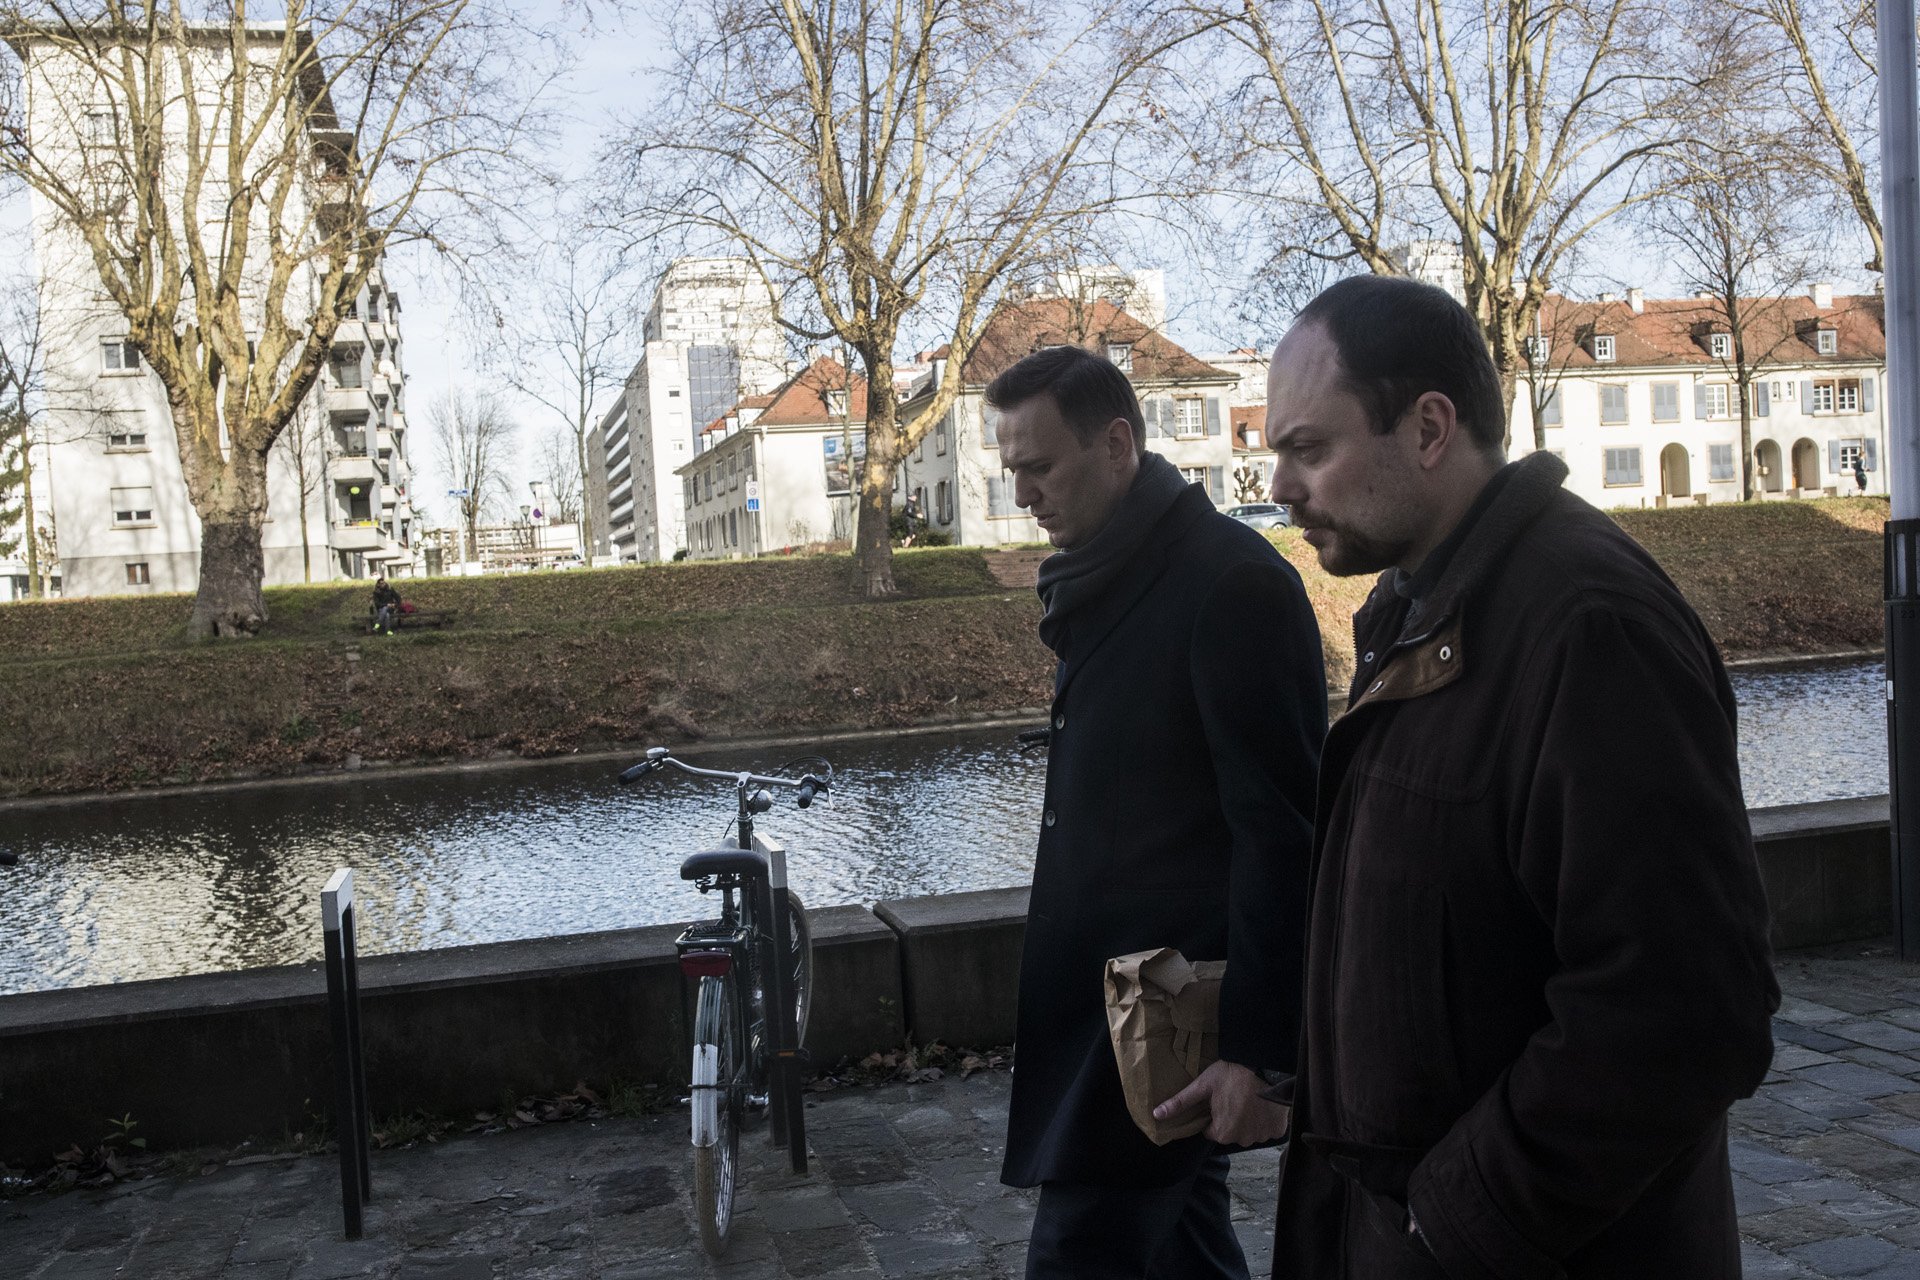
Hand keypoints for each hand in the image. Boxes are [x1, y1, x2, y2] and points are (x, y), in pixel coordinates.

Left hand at [1151, 1060, 1290, 1145]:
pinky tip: (1262, 1103)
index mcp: (1222, 1133)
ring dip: (1249, 1119)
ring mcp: (1262, 1136)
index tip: (1218, 1099)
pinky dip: (1265, 1119)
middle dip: (1231, 1118)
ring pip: (1249, 1130)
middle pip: (1231, 1131)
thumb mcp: (1203, 1086)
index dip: (1213, 1114)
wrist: (1266, 1065)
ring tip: (1249, 1097)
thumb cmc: (1231, 1074)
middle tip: (1234, 1096)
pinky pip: (1267, 1128)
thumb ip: (1180, 1103)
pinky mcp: (1278, 1130)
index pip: (1212, 1130)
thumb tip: (1156, 1115)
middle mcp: (1242, 1140)